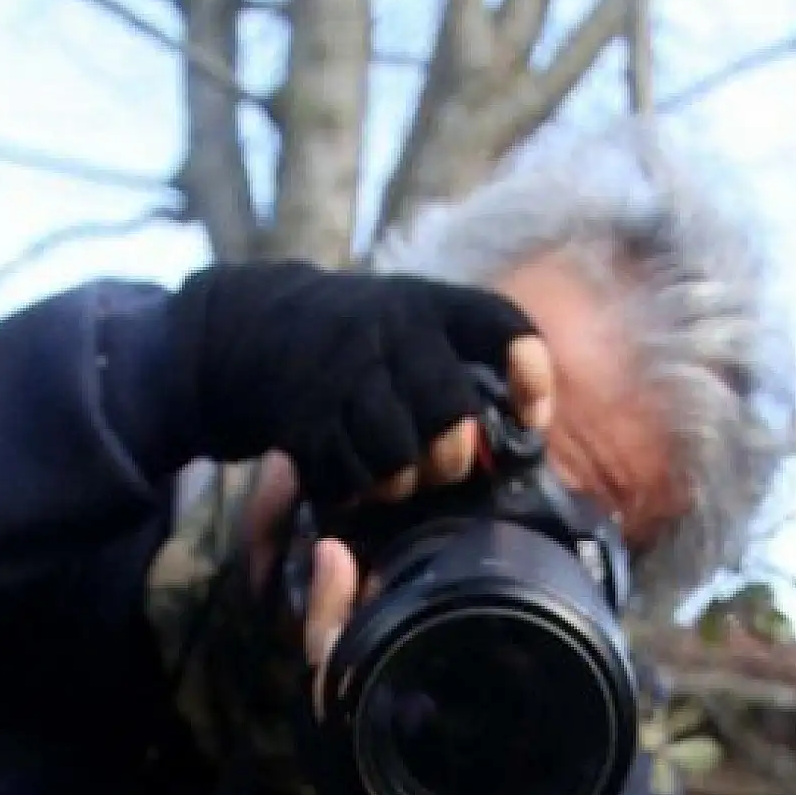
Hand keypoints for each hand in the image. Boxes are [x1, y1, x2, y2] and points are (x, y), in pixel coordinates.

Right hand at [165, 260, 552, 507]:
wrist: (263, 328)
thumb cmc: (369, 340)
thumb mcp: (419, 320)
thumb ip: (473, 358)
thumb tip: (530, 427)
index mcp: (430, 305)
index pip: (500, 324)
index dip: (530, 375)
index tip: (532, 418)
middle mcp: (388, 330)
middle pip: (448, 412)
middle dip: (455, 455)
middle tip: (449, 467)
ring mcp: (342, 373)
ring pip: (396, 454)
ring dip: (406, 482)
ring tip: (403, 481)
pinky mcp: (303, 417)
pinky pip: (347, 475)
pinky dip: (360, 489)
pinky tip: (360, 480)